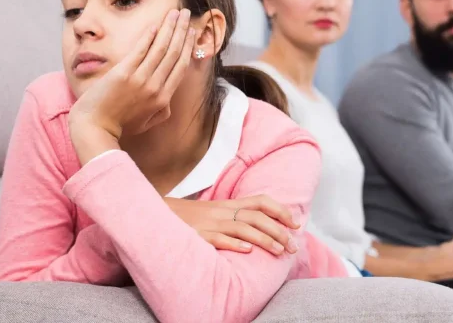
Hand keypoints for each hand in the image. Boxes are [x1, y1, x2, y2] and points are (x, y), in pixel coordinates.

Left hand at [69, 9, 194, 149]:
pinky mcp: (123, 73)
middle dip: (182, 31)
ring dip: (169, 28)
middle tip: (186, 14)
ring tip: (175, 12)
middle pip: (174, 53)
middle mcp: (155, 87)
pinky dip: (149, 36)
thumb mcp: (147, 123)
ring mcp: (140, 79)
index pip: (180, 67)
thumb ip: (161, 111)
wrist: (95, 128)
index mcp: (163, 98)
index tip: (191, 33)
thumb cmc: (119, 126)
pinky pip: (140, 50)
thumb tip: (168, 100)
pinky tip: (155, 24)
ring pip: (160, 48)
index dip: (188, 47)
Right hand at [165, 195, 299, 255]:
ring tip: (278, 251)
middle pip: (257, 217)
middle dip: (278, 231)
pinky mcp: (198, 235)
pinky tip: (247, 250)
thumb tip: (261, 223)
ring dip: (263, 239)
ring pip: (243, 228)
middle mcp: (222, 211)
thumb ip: (235, 214)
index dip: (281, 211)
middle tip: (292, 246)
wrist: (157, 214)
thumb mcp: (214, 211)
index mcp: (228, 204)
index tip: (295, 224)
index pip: (261, 201)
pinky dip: (234, 243)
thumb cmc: (189, 217)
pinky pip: (218, 238)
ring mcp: (210, 223)